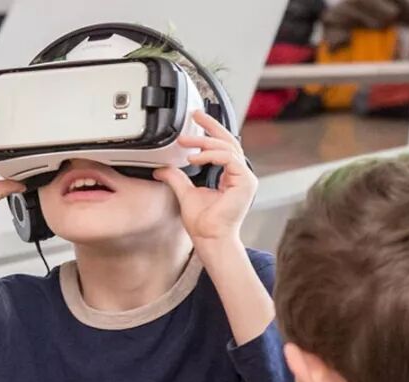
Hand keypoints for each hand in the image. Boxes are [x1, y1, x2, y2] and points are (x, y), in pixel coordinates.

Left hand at [154, 110, 256, 246]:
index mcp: (231, 176)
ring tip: (186, 142)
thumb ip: (177, 178)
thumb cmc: (204, 224)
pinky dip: (211, 155)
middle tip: (196, 114)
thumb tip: (163, 168)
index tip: (196, 120)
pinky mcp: (245, 182)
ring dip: (205, 142)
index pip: (223, 146)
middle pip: (229, 141)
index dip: (211, 131)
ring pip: (228, 147)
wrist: (210, 239)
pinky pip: (229, 159)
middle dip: (212, 126)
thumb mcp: (186, 193)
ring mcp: (245, 178)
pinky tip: (195, 158)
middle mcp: (241, 175)